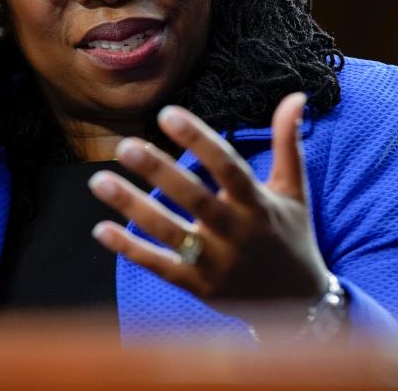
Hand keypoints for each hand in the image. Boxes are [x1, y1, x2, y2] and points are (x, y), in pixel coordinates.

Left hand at [89, 93, 329, 315]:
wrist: (298, 303)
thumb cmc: (291, 235)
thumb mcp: (293, 190)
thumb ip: (287, 142)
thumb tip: (296, 95)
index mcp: (258, 205)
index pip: (228, 167)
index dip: (199, 140)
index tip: (168, 113)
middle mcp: (236, 233)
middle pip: (194, 199)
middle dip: (159, 173)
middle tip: (125, 146)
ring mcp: (216, 263)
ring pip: (169, 233)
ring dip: (133, 207)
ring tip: (99, 181)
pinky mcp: (199, 287)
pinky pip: (160, 267)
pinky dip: (130, 249)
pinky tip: (100, 229)